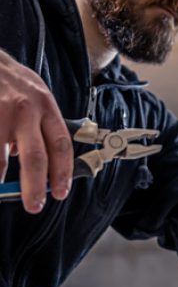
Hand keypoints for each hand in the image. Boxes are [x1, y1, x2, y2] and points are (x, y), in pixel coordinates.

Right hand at [0, 50, 72, 212]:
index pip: (61, 144)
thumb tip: (38, 160)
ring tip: (1, 187)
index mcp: (45, 106)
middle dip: (36, 187)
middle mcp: (25, 111)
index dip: (63, 171)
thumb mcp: (36, 95)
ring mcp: (0, 114)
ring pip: (2, 160)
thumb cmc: (13, 81)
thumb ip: (40, 124)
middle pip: (35, 157)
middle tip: (34, 205)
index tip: (61, 191)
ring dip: (2, 177)